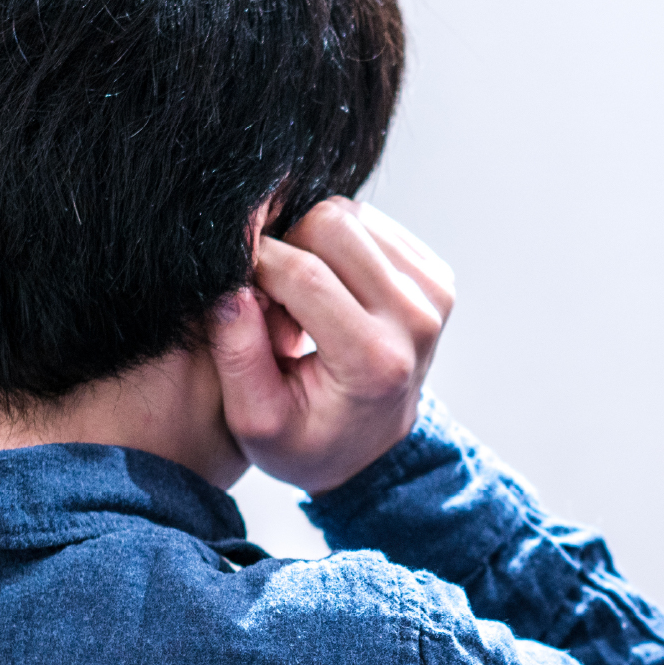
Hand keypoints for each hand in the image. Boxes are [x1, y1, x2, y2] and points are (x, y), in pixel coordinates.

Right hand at [210, 197, 455, 493]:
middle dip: (285, 248)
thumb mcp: (256, 420)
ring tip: (302, 298)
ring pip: (349, 215)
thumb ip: (237, 354)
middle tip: (273, 296)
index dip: (254, 264)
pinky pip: (370, 223)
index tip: (235, 283)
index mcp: (375, 361)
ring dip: (310, 244)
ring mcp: (433, 294)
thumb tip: (227, 287)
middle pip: (330, 225)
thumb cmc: (307, 439)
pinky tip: (329, 288)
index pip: (304, 274)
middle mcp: (415, 320)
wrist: (370, 449)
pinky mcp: (436, 276)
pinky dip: (337, 245)